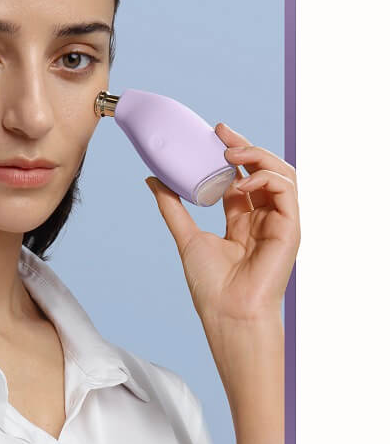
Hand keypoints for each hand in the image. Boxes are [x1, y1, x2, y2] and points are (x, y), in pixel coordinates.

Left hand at [145, 122, 300, 322]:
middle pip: (262, 170)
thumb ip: (173, 207)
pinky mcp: (291, 229)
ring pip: (280, 174)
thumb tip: (153, 179)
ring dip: (257, 156)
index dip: (231, 153)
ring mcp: (279, 223)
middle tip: (221, 130)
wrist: (227, 313)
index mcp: (242, 221)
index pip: (241, 177)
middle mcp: (263, 219)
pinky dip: (265, 178)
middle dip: (245, 145)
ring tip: (230, 152)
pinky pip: (287, 190)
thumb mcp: (186, 236)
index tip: (214, 133)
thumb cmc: (211, 285)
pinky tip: (241, 183)